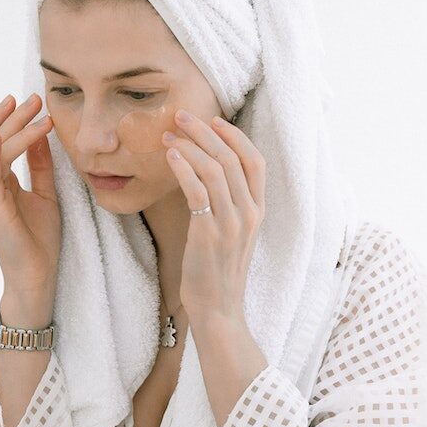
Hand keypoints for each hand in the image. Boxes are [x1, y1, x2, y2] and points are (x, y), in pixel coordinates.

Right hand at [0, 93, 59, 300]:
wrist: (36, 277)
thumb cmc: (39, 240)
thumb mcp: (46, 194)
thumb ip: (40, 166)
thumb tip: (42, 135)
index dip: (10, 119)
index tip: (31, 101)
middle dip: (12, 116)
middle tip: (35, 98)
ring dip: (13, 127)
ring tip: (36, 110)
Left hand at [162, 111, 265, 320]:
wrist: (219, 309)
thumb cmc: (218, 271)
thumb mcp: (233, 234)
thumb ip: (228, 205)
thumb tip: (206, 173)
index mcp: (258, 211)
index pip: (256, 161)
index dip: (236, 136)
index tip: (214, 121)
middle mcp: (250, 214)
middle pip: (232, 158)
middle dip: (205, 132)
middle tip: (181, 116)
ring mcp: (232, 223)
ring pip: (214, 169)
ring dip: (189, 146)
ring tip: (168, 136)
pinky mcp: (209, 233)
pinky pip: (198, 191)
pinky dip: (183, 168)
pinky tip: (170, 157)